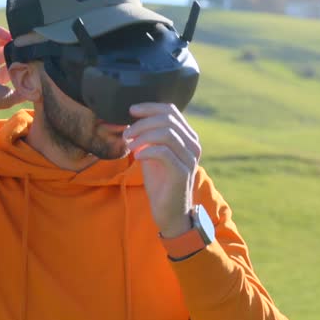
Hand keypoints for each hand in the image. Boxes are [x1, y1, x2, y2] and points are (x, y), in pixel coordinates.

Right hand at [0, 26, 26, 116]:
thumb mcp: (8, 98)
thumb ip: (21, 94)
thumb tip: (35, 92)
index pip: (6, 68)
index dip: (18, 65)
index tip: (31, 63)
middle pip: (2, 54)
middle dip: (16, 52)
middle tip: (28, 51)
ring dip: (9, 40)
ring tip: (21, 42)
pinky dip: (0, 31)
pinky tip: (11, 37)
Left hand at [125, 103, 200, 237]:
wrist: (170, 212)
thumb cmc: (160, 182)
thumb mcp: (151, 154)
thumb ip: (146, 137)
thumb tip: (128, 120)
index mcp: (187, 137)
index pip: (171, 111)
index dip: (150, 107)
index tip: (131, 110)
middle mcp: (193, 145)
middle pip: (167, 119)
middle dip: (142, 123)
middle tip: (126, 134)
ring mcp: (189, 158)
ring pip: (166, 133)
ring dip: (143, 136)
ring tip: (130, 145)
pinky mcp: (182, 172)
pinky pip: (164, 152)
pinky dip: (146, 151)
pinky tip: (137, 157)